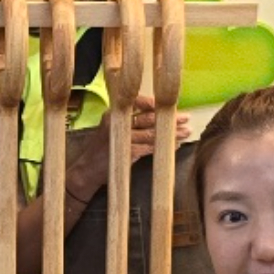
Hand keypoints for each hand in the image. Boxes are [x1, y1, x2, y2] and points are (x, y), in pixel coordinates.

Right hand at [62, 100, 189, 206]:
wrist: (86, 171)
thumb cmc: (102, 150)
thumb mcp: (111, 130)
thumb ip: (129, 123)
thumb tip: (156, 118)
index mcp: (113, 113)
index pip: (138, 102)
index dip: (157, 104)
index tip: (172, 106)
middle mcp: (116, 122)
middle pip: (149, 117)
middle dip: (170, 117)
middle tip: (187, 118)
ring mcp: (120, 137)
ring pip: (152, 133)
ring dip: (170, 133)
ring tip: (186, 132)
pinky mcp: (125, 152)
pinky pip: (149, 148)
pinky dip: (162, 147)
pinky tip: (173, 146)